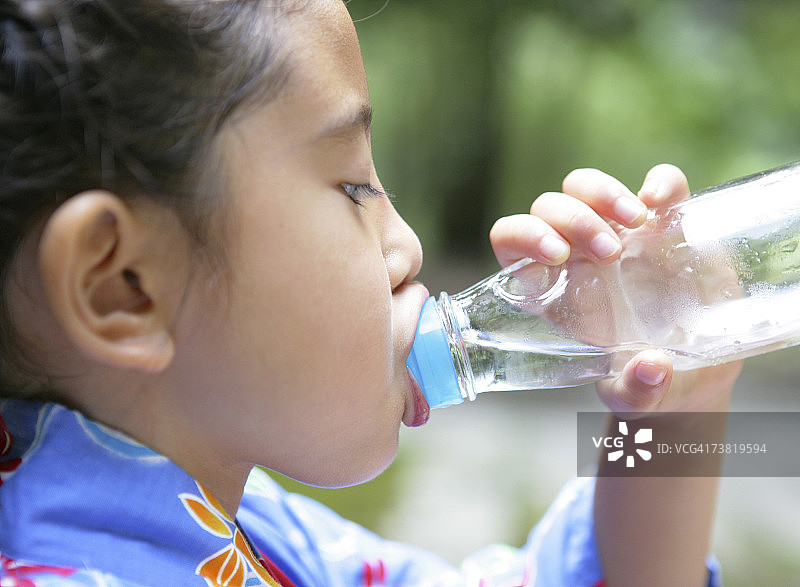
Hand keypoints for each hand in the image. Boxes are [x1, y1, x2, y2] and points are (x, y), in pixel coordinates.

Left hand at [489, 164, 740, 416]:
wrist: (691, 378)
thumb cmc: (642, 384)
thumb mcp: (635, 400)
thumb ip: (637, 391)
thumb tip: (653, 366)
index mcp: (553, 290)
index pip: (510, 242)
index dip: (523, 236)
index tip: (556, 254)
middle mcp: (578, 255)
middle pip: (548, 208)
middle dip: (574, 219)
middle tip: (611, 252)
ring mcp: (621, 235)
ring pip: (585, 187)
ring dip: (605, 194)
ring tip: (640, 222)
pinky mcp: (667, 227)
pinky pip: (658, 185)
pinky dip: (661, 181)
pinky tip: (665, 200)